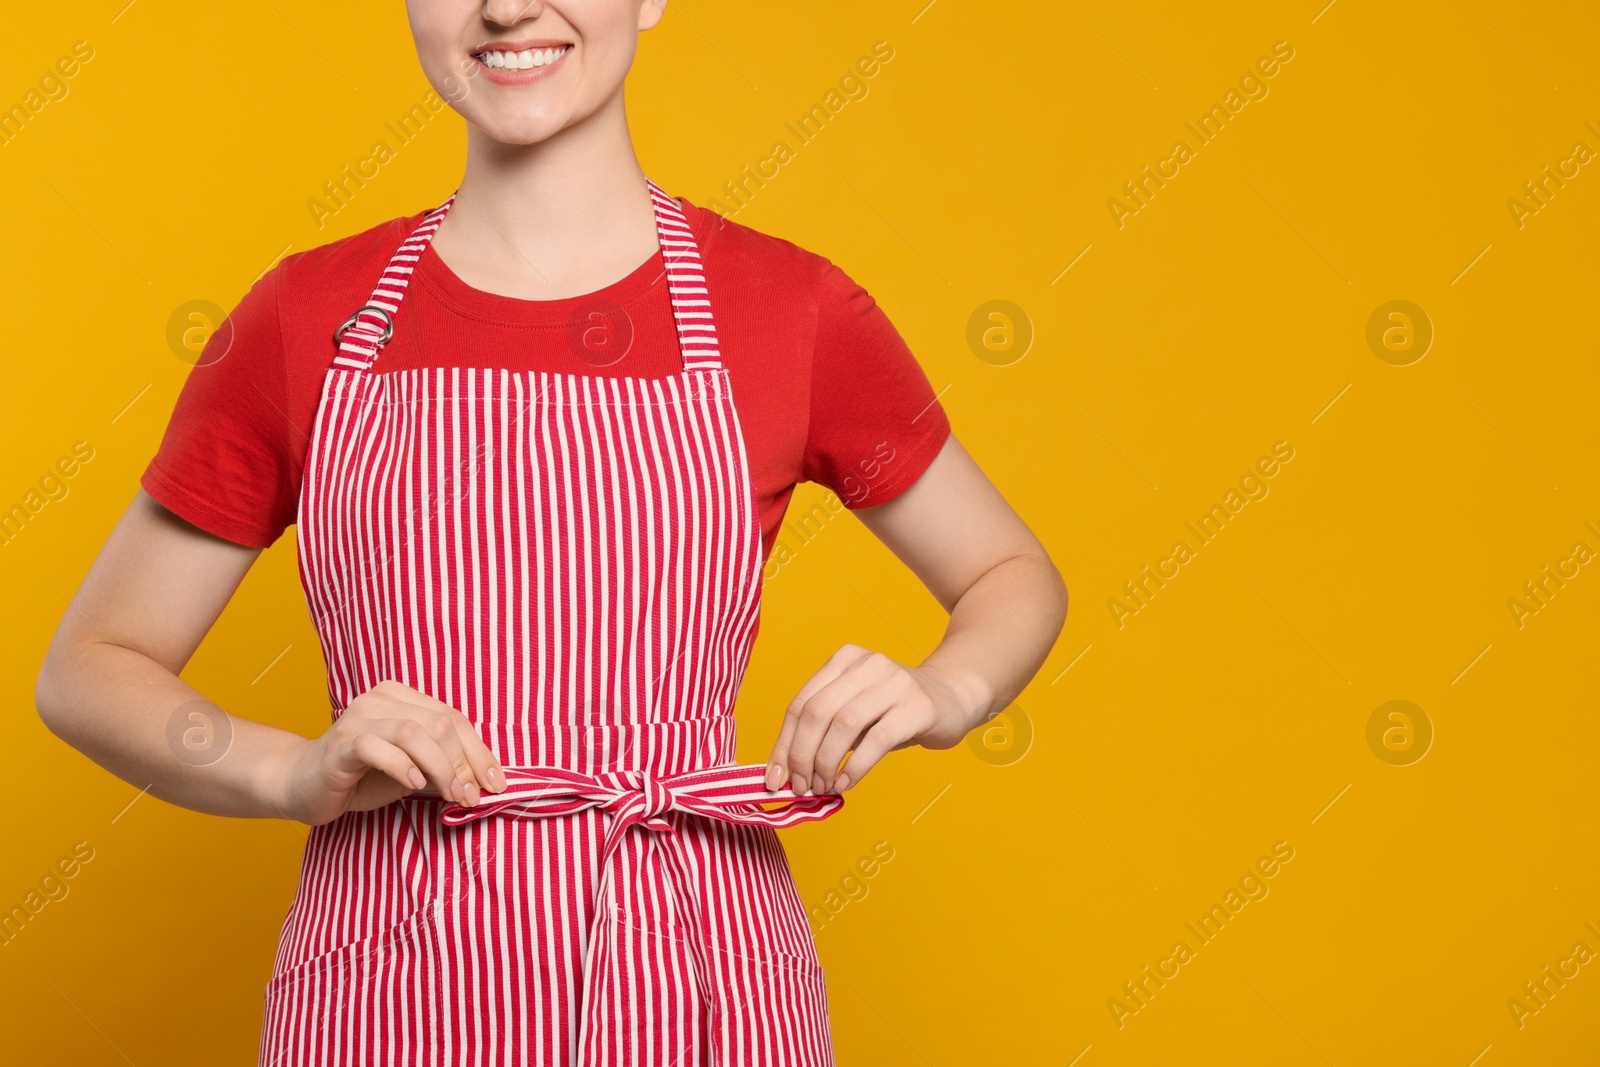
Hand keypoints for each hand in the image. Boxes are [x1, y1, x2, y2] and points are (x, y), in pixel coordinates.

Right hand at [273, 679, 505, 824]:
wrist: (300, 785)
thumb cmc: (360, 777)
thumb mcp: (410, 771)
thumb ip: (440, 767)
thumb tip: (483, 783)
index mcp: (403, 698)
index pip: (455, 719)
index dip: (480, 752)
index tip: (497, 784)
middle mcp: (382, 700)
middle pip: (441, 723)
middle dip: (465, 763)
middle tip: (473, 796)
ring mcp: (359, 719)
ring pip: (415, 732)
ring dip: (442, 767)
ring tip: (453, 795)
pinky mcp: (341, 744)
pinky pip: (378, 747)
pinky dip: (403, 767)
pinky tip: (415, 785)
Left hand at [764, 644, 972, 795]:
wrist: (952, 696)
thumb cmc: (894, 711)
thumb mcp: (855, 710)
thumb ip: (824, 731)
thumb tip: (788, 771)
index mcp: (843, 660)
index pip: (801, 704)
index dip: (784, 744)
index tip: (774, 778)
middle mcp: (867, 664)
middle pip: (817, 712)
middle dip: (801, 756)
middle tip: (800, 787)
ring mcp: (894, 682)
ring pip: (844, 724)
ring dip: (826, 762)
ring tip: (823, 786)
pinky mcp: (917, 706)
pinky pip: (877, 740)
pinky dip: (855, 767)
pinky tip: (845, 783)